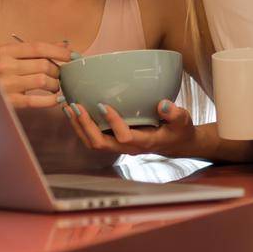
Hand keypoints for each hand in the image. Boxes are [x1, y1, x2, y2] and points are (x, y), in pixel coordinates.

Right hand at [0, 39, 72, 110]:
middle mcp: (4, 66)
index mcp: (6, 51)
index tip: (73, 55)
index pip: (38, 47)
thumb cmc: (2, 71)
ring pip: (43, 81)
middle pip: (43, 65)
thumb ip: (38, 50)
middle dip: (57, 71)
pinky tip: (56, 99)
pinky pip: (37, 100)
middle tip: (59, 75)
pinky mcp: (10, 101)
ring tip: (55, 86)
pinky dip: (51, 100)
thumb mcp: (14, 56)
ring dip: (55, 85)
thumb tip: (65, 45)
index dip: (59, 51)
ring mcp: (6, 84)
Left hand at [64, 99, 201, 157]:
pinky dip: (81, 126)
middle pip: (100, 143)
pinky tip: (75, 110)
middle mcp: (128, 147)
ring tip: (69, 107)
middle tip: (76, 106)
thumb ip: (175, 113)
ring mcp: (119, 146)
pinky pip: (93, 138)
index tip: (104, 105)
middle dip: (85, 126)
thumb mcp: (183, 120)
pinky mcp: (114, 140)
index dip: (113, 123)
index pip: (124, 137)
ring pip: (93, 143)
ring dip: (79, 126)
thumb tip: (163, 104)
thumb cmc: (178, 130)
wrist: (175, 142)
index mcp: (144, 142)